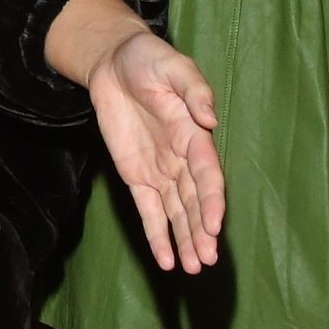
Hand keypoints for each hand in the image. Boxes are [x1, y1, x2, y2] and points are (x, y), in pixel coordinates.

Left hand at [87, 29, 225, 272]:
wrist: (113, 63)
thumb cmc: (148, 61)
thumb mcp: (172, 66)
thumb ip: (193, 90)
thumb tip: (210, 118)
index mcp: (194, 135)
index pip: (207, 175)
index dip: (213, 201)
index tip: (215, 226)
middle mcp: (181, 159)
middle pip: (195, 202)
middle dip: (201, 231)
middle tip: (207, 260)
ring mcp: (159, 170)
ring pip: (176, 212)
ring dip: (185, 239)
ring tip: (195, 268)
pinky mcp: (135, 176)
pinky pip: (148, 210)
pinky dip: (157, 235)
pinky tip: (166, 260)